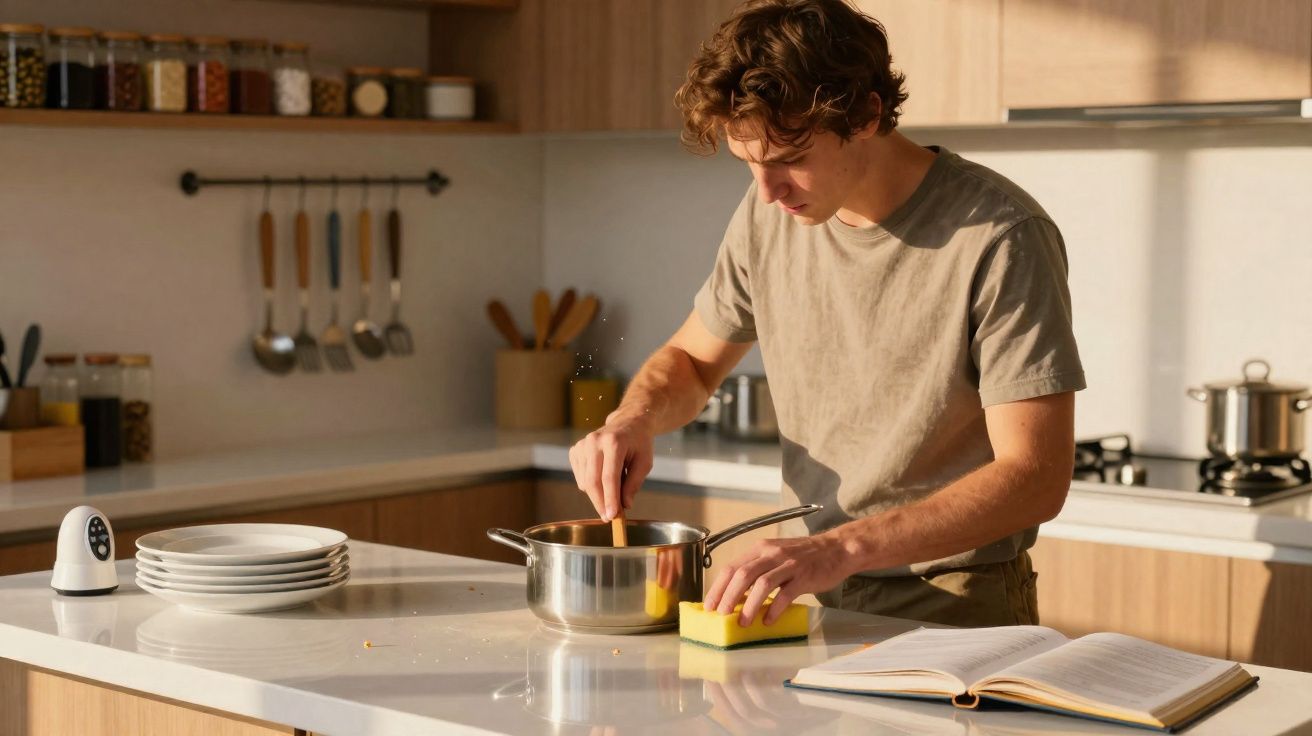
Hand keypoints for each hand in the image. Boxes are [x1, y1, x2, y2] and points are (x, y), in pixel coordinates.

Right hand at [568, 415, 654, 520]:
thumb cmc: (639, 443)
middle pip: (593, 481)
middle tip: (608, 518)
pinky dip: (590, 485)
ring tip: (614, 487)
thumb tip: (624, 505)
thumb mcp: (644, 462)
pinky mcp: (575, 450)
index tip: (612, 516)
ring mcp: (582, 445)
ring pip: (585, 482)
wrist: (627, 423)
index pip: (609, 477)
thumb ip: (634, 484)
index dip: (610, 499)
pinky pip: (580, 478)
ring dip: (598, 494)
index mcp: (614, 442)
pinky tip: (602, 476)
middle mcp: (594, 442)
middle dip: (600, 503)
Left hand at [703, 533, 853, 625]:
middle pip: (742, 574)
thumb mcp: (776, 556)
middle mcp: (772, 554)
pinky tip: (768, 620)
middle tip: (721, 615)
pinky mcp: (804, 576)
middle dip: (728, 596)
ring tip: (742, 622)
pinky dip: (774, 609)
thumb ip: (757, 571)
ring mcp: (788, 564)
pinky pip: (785, 594)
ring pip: (761, 584)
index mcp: (760, 549)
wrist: (836, 549)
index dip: (718, 587)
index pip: (732, 567)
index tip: (709, 606)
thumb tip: (736, 596)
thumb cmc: (804, 556)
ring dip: (749, 605)